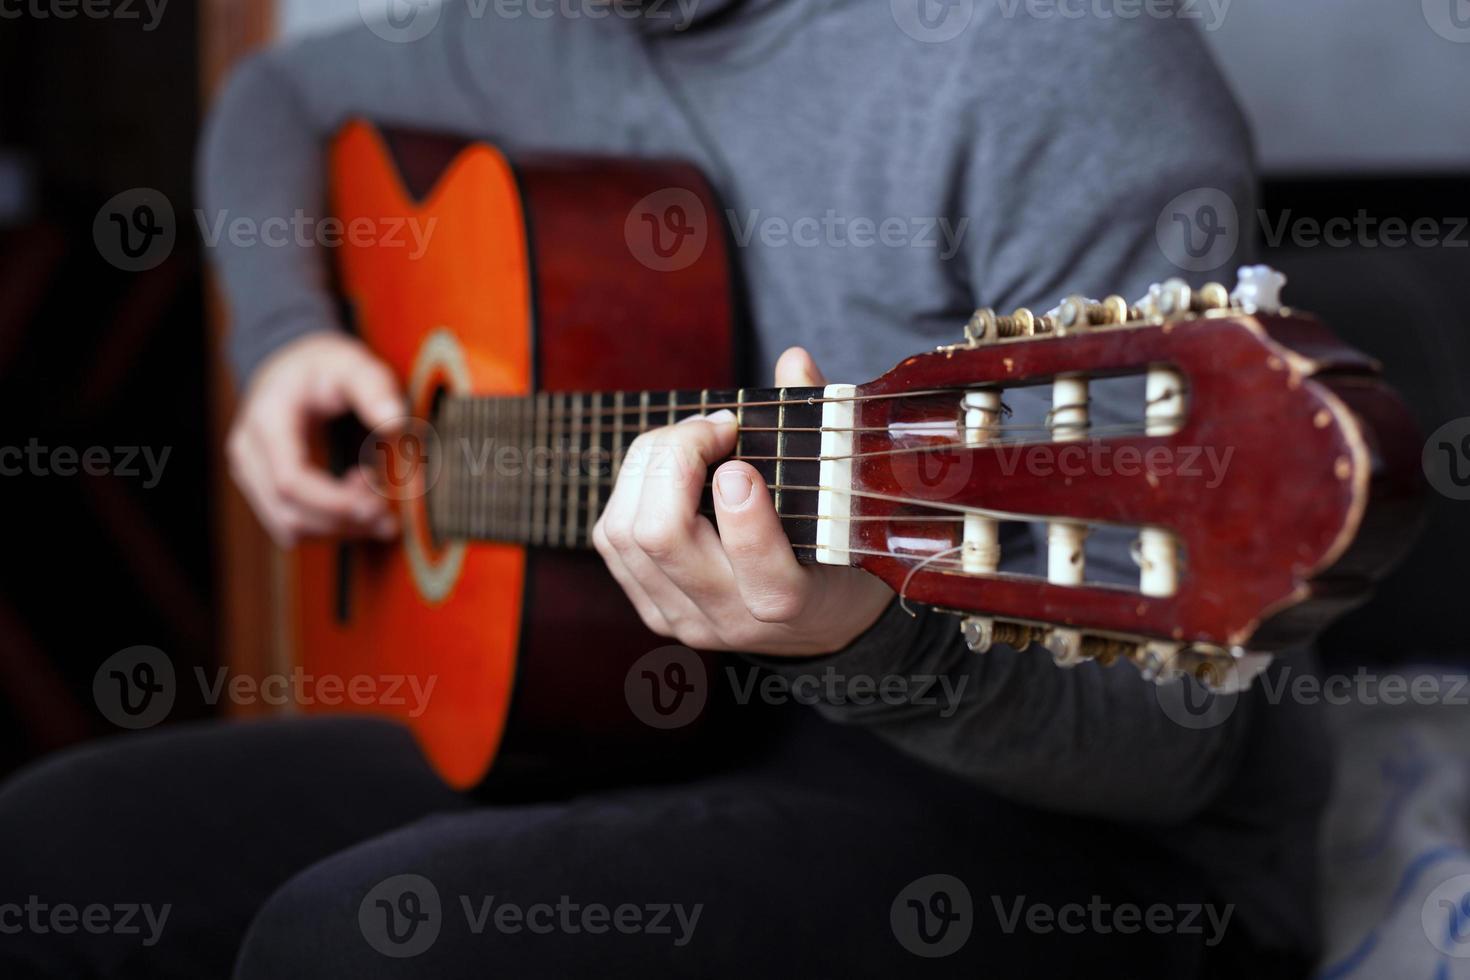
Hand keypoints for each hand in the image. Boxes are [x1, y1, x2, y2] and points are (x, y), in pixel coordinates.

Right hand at [227, 332, 405, 547]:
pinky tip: (354, 497)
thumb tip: (397, 422)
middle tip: (389, 516)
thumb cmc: (323, 366)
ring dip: (338, 525)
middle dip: (343, 523)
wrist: (290, 366)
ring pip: (289, 526)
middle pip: (289, 513)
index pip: (291, 481)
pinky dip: (327, 522)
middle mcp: (248, 452)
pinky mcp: (260, 487)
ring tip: (374, 495)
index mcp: (267, 421)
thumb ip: (376, 389)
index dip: (334, 503)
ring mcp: (250, 473)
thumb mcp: (354, 364)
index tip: (377, 507)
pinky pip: (291, 523)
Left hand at [592, 347, 893, 656]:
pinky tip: (666, 471)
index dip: (744, 511)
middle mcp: (730, 620)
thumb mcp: (847, 503)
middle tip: (715, 426)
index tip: (743, 459)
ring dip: (647, 466)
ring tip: (690, 440)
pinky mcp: (653, 611)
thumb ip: (823, 429)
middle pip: (661, 537)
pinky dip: (630, 490)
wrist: (820, 626)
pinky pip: (611, 541)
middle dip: (675, 457)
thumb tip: (793, 360)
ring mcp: (684, 619)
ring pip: (624, 534)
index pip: (759, 571)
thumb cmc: (839, 551)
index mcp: (793, 602)